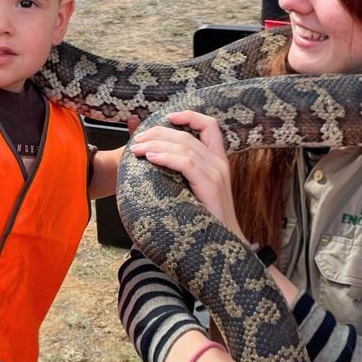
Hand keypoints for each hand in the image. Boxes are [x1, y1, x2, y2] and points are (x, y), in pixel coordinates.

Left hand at [129, 110, 242, 236]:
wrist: (226, 245)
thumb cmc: (205, 221)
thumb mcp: (193, 191)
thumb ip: (179, 173)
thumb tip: (154, 158)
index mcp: (218, 161)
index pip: (210, 126)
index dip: (189, 116)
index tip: (168, 117)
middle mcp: (219, 163)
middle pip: (187, 135)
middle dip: (158, 133)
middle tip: (136, 139)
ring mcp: (217, 174)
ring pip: (184, 146)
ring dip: (155, 145)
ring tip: (136, 149)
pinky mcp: (211, 186)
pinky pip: (186, 164)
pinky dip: (166, 158)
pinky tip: (150, 159)